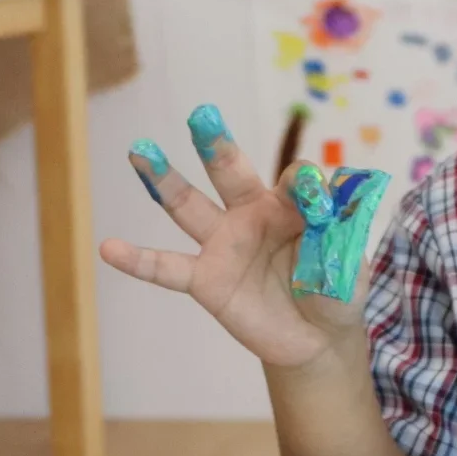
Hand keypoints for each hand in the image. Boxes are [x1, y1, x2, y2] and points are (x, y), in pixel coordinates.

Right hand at [98, 104, 359, 369]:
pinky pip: (166, 268)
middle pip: (230, 172)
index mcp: (291, 206)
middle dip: (216, 145)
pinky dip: (137, 260)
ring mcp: (224, 245)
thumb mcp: (348, 263)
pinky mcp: (206, 280)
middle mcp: (252, 215)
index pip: (294, 181)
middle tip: (202, 115)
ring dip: (164, 179)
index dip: (305, 186)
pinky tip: (108, 248)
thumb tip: (328, 202)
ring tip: (139, 150)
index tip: (315, 196)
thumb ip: (338, 234)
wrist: (318, 340)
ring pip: (189, 206)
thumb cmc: (336, 292)